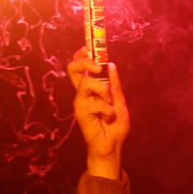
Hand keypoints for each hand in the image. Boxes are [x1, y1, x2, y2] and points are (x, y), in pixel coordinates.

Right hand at [67, 49, 129, 176]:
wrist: (112, 146)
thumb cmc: (114, 126)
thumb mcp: (120, 102)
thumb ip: (115, 86)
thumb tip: (111, 65)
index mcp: (90, 89)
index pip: (79, 67)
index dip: (81, 55)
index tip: (89, 47)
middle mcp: (81, 94)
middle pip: (72, 68)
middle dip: (85, 62)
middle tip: (98, 67)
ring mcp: (80, 103)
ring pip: (86, 83)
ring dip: (103, 90)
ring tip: (110, 104)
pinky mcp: (81, 113)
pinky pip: (95, 102)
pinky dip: (108, 109)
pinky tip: (109, 118)